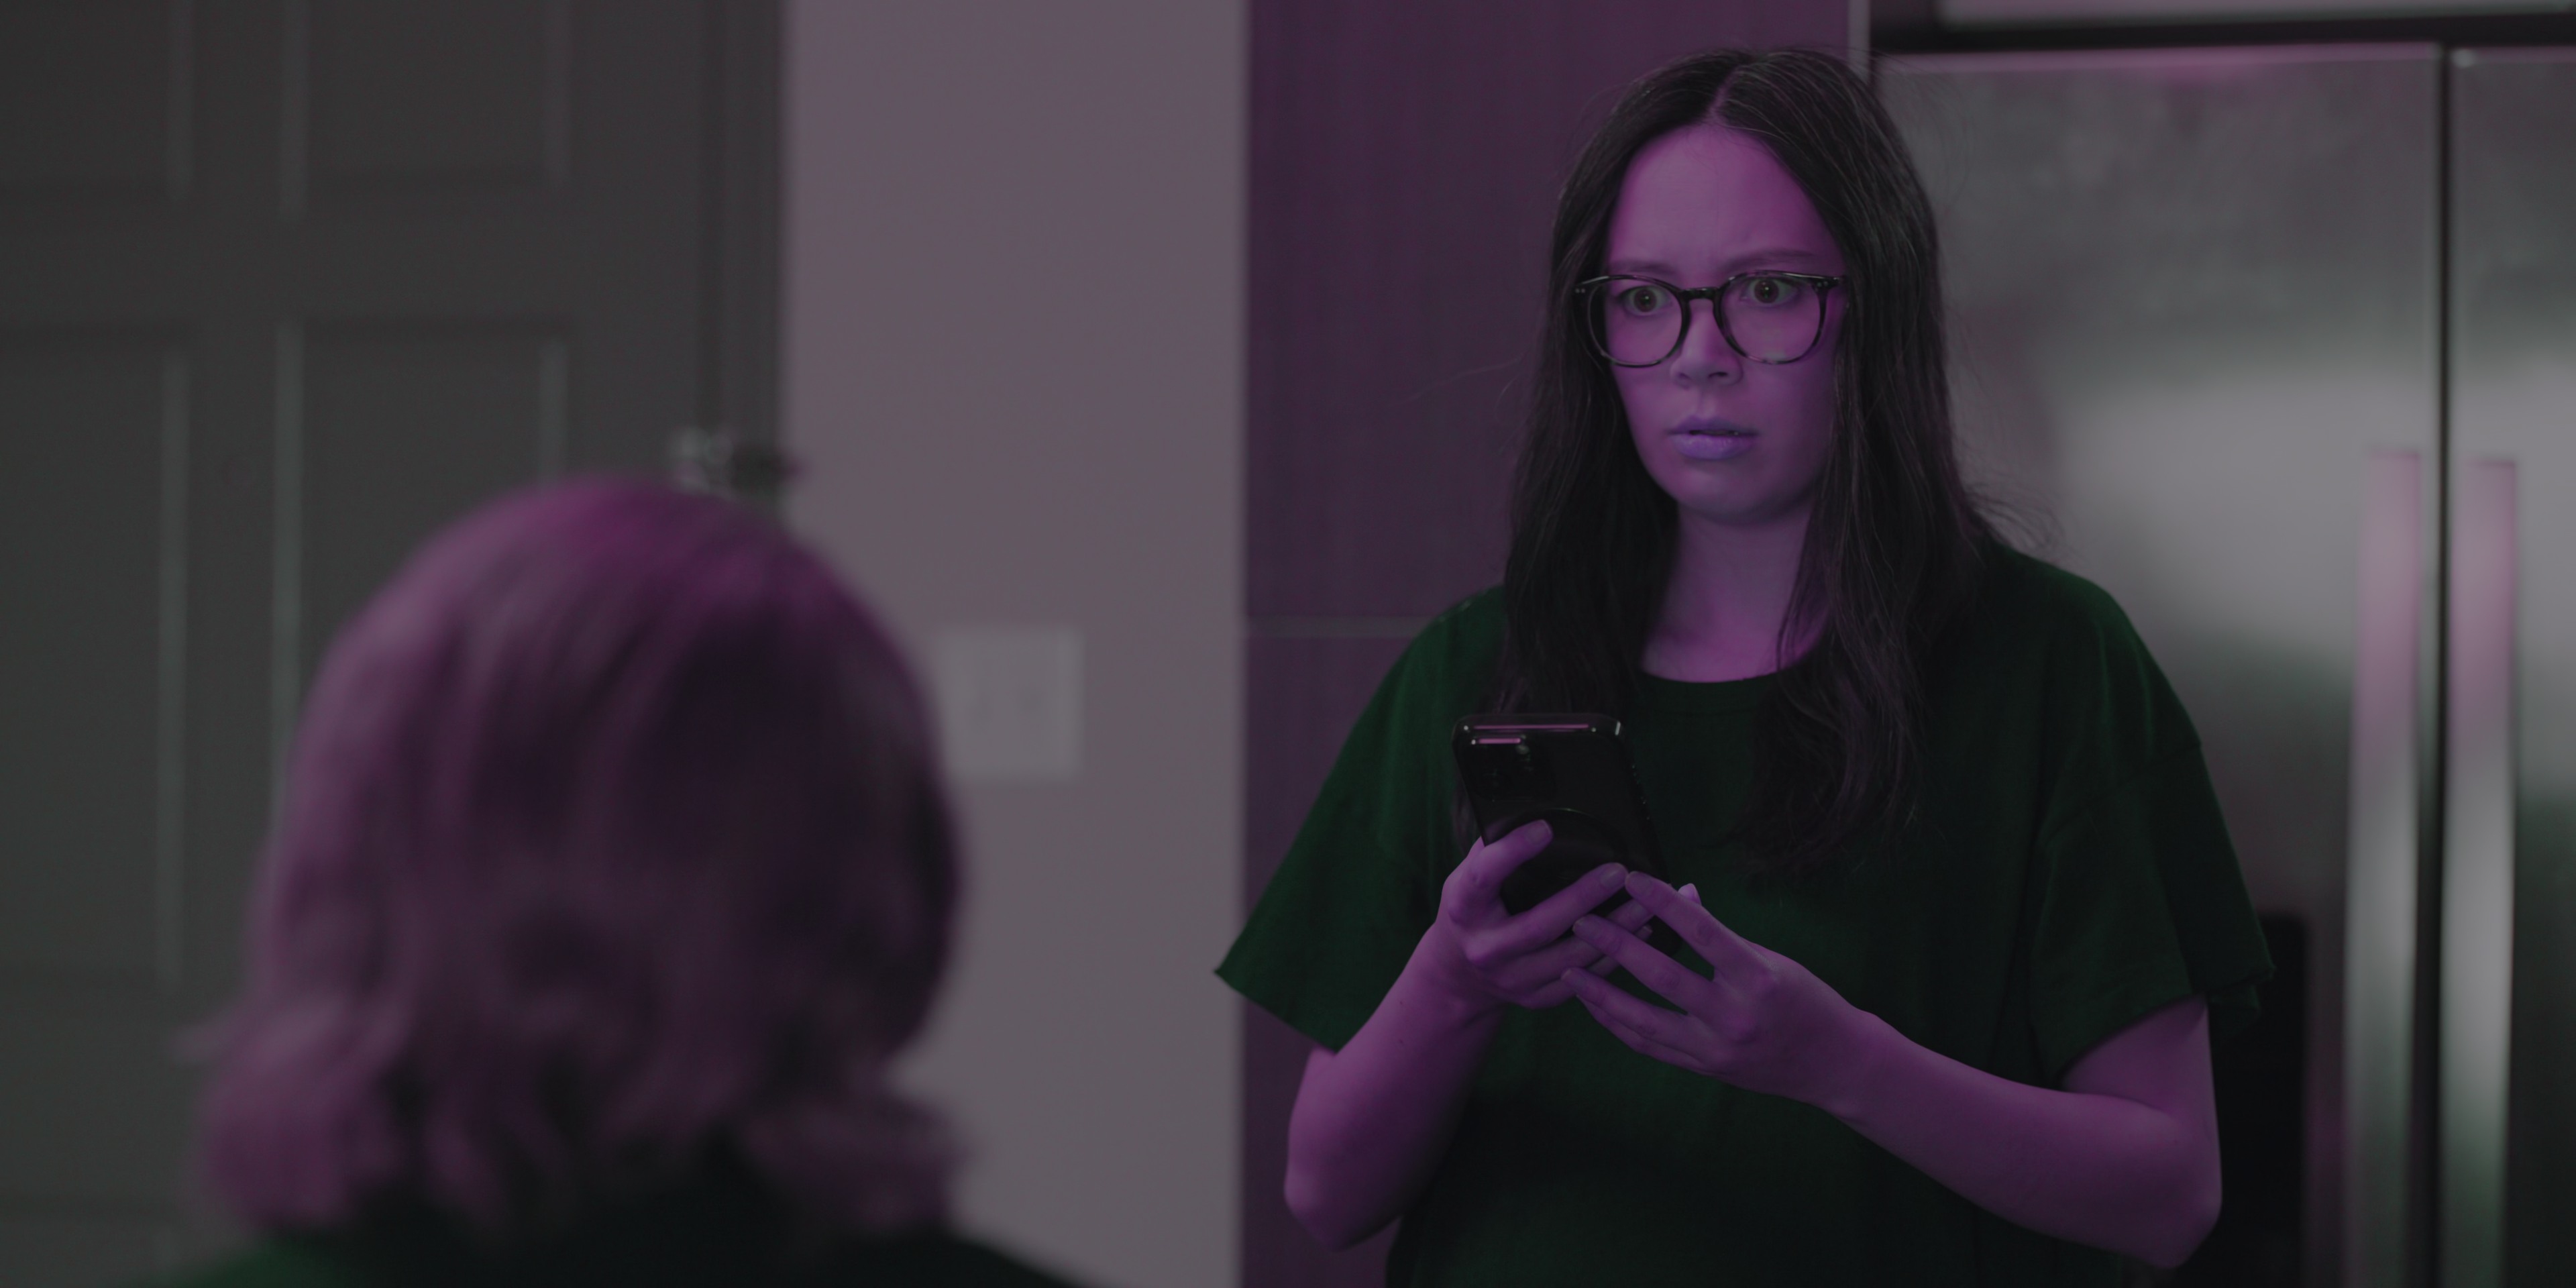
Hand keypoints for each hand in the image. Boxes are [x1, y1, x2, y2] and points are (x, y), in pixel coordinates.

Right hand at [1419, 820, 1659, 1012]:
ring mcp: (1511, 979)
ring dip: (1614, 931)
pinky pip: (1582, 981)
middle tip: (1619, 872)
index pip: (1484, 877)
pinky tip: (1640, 934)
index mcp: (1463, 907)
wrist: (1458, 973)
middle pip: (1538, 926)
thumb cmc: (1475, 908)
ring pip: (1570, 960)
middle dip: (1582, 898)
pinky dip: (1613, 958)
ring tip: (1646, 904)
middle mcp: (1485, 948)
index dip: (1512, 852)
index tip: (1545, 828)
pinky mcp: (1535, 999)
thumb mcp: (1469, 876)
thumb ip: (1496, 849)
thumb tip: (1539, 810)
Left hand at [1560, 872, 1876, 1107]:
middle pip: (1663, 977)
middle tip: (1583, 920)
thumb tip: (1681, 892)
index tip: (1632, 878)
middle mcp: (1735, 1017)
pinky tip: (1594, 1005)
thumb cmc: (1807, 1001)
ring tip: (1570, 969)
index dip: (1664, 902)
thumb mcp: (1772, 959)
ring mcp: (1716, 1048)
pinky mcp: (1703, 1069)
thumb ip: (1721, 934)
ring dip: (1602, 994)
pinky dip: (1618, 1024)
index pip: (1702, 932)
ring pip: (1644, 1021)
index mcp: (1758, 979)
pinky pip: (1649, 1046)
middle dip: (1617, 946)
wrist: (1834, 1065)